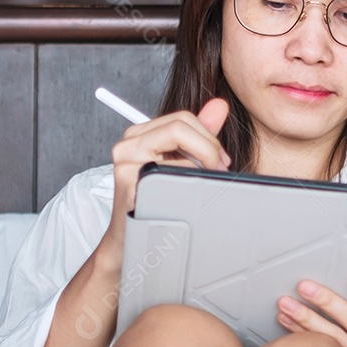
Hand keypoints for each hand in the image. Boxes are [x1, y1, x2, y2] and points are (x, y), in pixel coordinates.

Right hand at [100, 98, 230, 264]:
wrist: (130, 242)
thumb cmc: (158, 204)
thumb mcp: (181, 164)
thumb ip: (200, 134)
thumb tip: (220, 104)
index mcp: (141, 134)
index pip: (183, 118)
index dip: (209, 136)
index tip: (221, 160)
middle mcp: (129, 142)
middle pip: (181, 124)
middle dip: (209, 146)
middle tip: (220, 169)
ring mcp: (125, 159)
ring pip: (177, 139)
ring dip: (200, 163)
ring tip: (200, 185)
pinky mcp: (128, 178)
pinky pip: (170, 168)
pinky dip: (185, 181)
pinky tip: (182, 196)